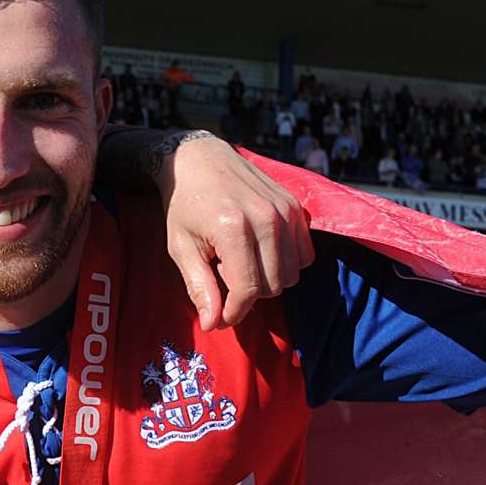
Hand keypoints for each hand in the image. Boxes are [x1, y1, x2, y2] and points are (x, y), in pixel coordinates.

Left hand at [155, 134, 315, 329]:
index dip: (234, 312)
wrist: (201, 160)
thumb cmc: (185, 205)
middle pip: (273, 286)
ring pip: (292, 274)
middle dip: (248, 294)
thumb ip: (199, 286)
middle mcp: (267, 218)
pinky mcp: (297, 207)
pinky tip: (260, 251)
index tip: (219, 318)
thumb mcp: (181, 247)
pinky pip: (304, 255)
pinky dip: (285, 263)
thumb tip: (213, 324)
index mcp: (234, 228)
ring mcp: (286, 211)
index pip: (249, 290)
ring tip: (240, 260)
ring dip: (267, 279)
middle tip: (222, 274)